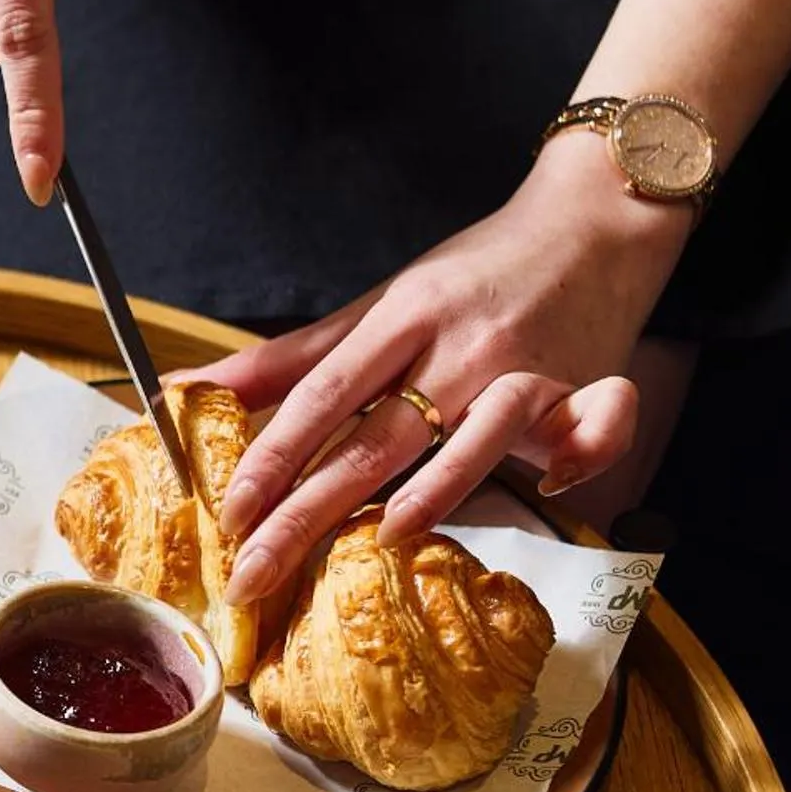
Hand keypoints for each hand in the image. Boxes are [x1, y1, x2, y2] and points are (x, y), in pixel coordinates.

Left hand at [181, 138, 692, 606]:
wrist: (593, 219)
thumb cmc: (474, 275)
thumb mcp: (379, 306)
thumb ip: (290, 360)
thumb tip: (192, 387)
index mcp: (402, 319)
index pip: (323, 395)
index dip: (273, 457)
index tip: (231, 514)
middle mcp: (462, 347)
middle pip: (380, 437)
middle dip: (311, 512)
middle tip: (258, 572)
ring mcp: (530, 367)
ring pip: (485, 429)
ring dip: (441, 485)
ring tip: (388, 536)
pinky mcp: (593, 383)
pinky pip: (598, 421)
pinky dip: (583, 452)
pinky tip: (550, 484)